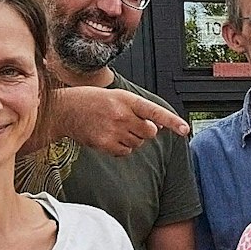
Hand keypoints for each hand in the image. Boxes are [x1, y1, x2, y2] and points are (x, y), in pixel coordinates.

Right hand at [60, 86, 190, 155]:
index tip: (185, 129)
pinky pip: (126, 152)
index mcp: (127, 99)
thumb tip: (158, 126)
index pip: (154, 111)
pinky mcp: (105, 144)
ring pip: (138, 143)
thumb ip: (138, 109)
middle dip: (144, 130)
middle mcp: (122, 114)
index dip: (172, 121)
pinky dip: (121, 148)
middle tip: (127, 123)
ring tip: (113, 127)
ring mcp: (113, 130)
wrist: (65, 110)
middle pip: (150, 132)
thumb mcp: (117, 97)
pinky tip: (109, 137)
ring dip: (131, 138)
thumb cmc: (92, 101)